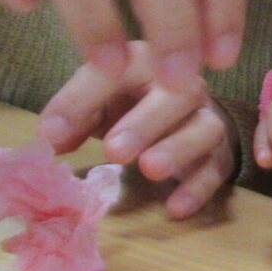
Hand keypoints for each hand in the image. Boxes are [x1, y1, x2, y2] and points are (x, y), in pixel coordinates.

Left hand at [38, 42, 236, 218]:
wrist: (186, 116)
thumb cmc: (131, 105)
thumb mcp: (97, 103)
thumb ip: (74, 116)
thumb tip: (50, 138)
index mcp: (145, 62)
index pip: (117, 70)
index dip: (85, 98)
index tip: (54, 132)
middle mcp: (184, 84)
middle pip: (177, 95)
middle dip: (146, 123)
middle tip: (115, 151)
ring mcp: (208, 118)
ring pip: (206, 129)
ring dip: (179, 149)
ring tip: (150, 171)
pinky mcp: (221, 153)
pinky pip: (216, 168)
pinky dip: (198, 188)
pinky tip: (175, 208)